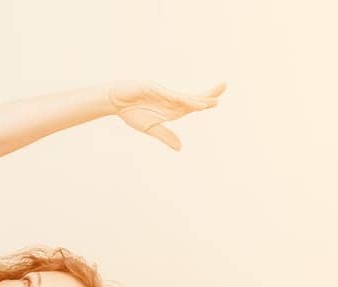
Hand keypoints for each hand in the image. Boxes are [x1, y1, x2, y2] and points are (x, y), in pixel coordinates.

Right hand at [108, 80, 224, 150]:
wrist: (114, 100)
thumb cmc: (131, 112)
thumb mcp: (150, 128)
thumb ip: (166, 136)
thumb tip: (180, 148)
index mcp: (170, 108)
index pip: (191, 104)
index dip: (204, 102)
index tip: (217, 101)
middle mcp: (169, 99)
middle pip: (191, 97)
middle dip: (207, 93)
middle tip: (224, 86)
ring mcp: (161, 93)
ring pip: (182, 97)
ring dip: (195, 99)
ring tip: (209, 101)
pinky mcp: (151, 89)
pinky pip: (167, 95)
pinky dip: (177, 98)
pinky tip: (187, 101)